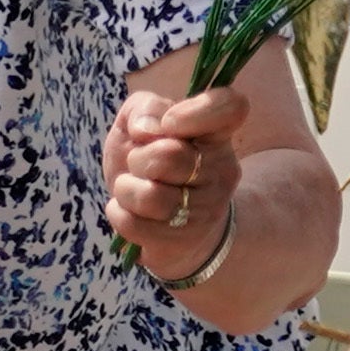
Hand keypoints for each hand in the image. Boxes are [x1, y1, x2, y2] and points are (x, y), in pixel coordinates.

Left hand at [105, 82, 248, 281]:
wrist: (165, 223)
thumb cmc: (150, 163)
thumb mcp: (140, 124)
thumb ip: (143, 108)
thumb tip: (145, 128)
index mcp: (216, 133)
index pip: (231, 108)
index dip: (197, 111)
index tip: (168, 122)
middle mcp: (221, 171)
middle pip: (169, 156)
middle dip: (137, 158)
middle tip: (138, 164)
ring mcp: (206, 210)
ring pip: (150, 197)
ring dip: (125, 189)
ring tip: (129, 189)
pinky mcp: (184, 242)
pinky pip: (135, 225)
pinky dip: (118, 214)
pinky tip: (128, 211)